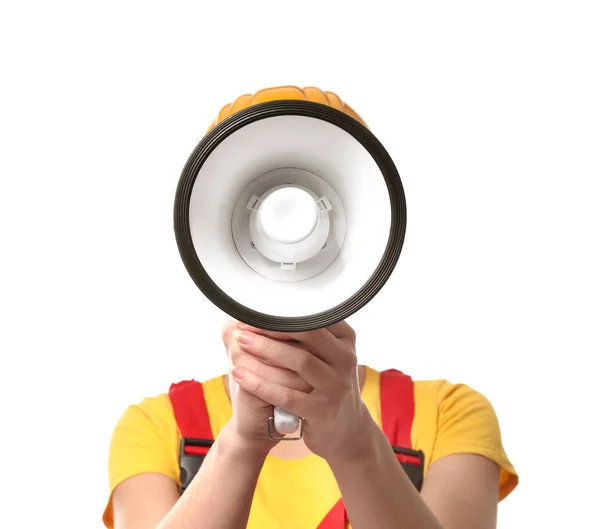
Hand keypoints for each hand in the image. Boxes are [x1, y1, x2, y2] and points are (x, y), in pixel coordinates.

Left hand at [229, 320, 372, 461]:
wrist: (346, 430)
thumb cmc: (328, 385)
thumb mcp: (327, 356)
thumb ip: (307, 334)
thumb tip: (269, 309)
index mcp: (345, 340)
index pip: (315, 318)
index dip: (284, 313)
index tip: (257, 311)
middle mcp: (345, 360)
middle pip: (309, 335)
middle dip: (272, 328)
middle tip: (244, 325)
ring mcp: (336, 386)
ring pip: (300, 361)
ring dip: (266, 350)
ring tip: (238, 343)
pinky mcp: (322, 411)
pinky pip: (287, 394)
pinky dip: (261, 383)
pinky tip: (240, 373)